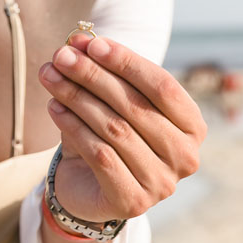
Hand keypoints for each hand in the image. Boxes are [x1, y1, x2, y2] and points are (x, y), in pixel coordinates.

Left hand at [38, 35, 205, 223]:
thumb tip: (77, 41)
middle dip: (94, 75)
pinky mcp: (133, 201)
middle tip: (61, 56)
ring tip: (50, 76)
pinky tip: (54, 107)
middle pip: (135, 106)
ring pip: (115, 128)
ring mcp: (162, 183)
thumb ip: (100, 72)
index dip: (127, 62)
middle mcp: (186, 156)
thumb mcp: (108, 101)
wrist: (89, 189)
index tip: (91, 43)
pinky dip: (73, 126)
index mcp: (192, 126)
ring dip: (77, 97)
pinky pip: (100, 154)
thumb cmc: (107, 136)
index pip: (163, 86)